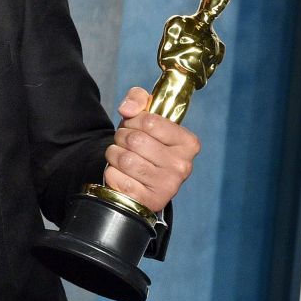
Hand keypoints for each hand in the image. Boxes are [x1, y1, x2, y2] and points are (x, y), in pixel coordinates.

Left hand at [102, 86, 201, 213]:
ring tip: (121, 157)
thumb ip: (138, 99)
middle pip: (135, 140)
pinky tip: (121, 174)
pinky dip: (111, 172)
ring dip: (114, 154)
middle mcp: (183, 166)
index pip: (150, 122)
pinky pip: (116, 177)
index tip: (134, 126)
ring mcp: (167, 186)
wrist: (141, 181)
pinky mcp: (148, 201)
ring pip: (124, 158)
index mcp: (189, 143)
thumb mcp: (145, 117)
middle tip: (124, 143)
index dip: (133, 121)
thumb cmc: (145, 144)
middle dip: (121, 137)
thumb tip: (127, 109)